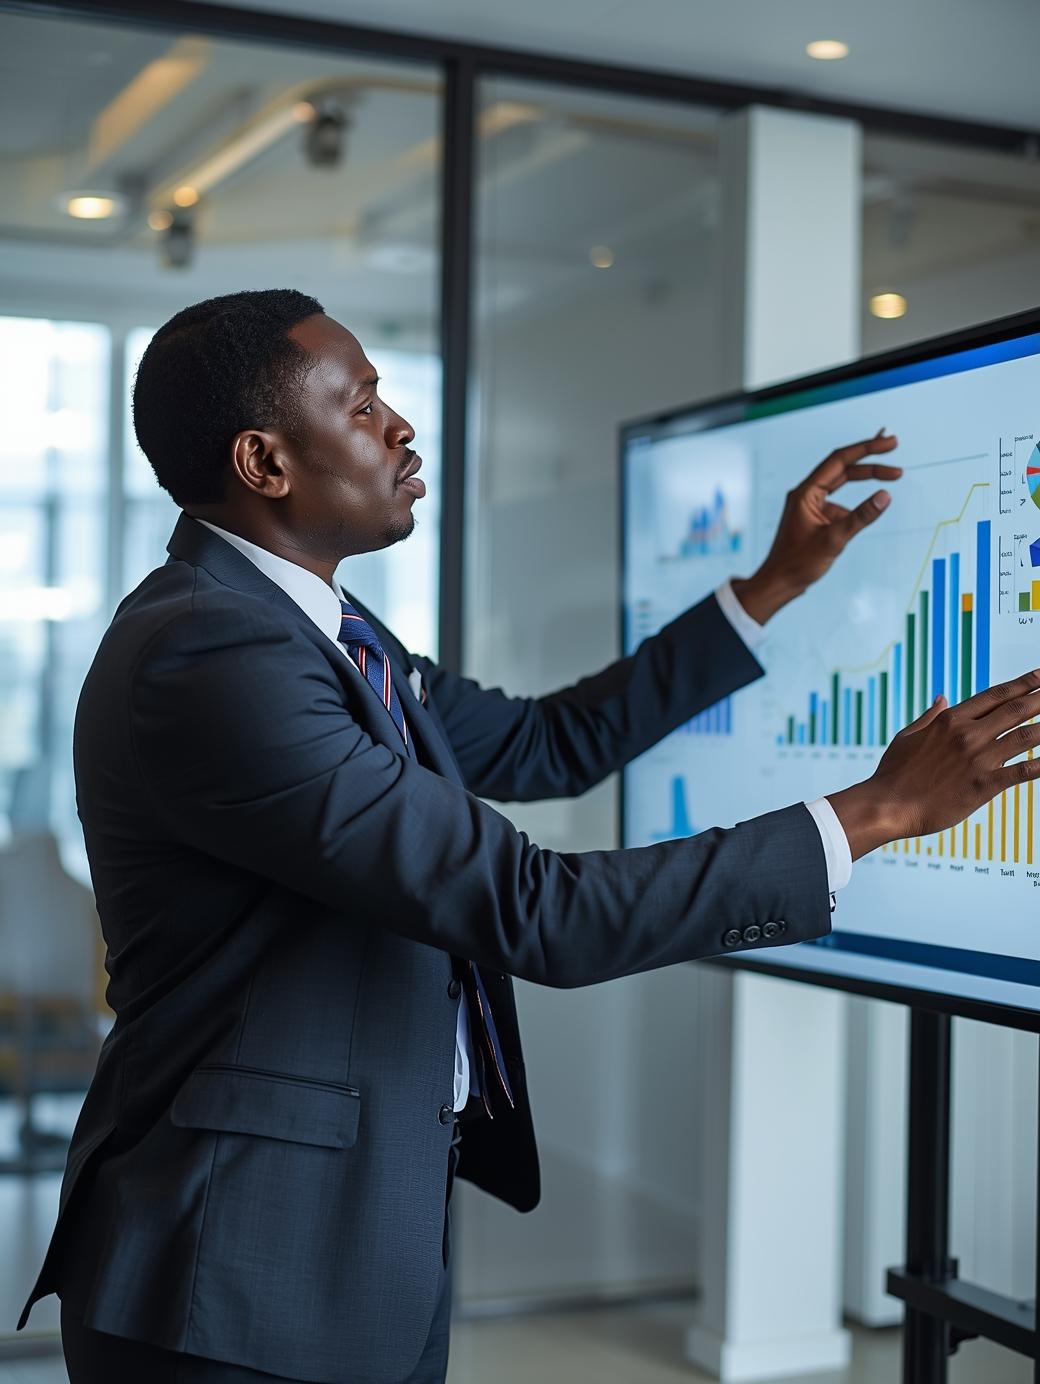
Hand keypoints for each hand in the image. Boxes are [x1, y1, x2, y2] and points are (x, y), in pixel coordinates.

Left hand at [731, 431, 902, 623]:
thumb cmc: (798, 563)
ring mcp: (810, 504)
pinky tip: (856, 523)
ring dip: (866, 478)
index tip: (890, 443)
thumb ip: (861, 517)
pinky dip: (854, 505)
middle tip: (895, 447)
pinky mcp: (814, 516)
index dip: (866, 448)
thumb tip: (885, 496)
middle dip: (870, 459)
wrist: (779, 582)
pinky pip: (838, 502)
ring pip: (841, 482)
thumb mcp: (834, 540)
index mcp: (805, 493)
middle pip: (842, 467)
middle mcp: (806, 493)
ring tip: (893, 477)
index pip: (839, 460)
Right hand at [826, 670, 1039, 858]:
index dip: (1022, 683)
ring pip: (1026, 736)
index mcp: (950, 720)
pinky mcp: (985, 785)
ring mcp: (978, 758)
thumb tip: (942, 698)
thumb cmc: (893, 772)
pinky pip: (1023, 771)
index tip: (1039, 674)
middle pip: (1016, 709)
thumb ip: (930, 716)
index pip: (995, 695)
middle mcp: (968, 734)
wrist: (887, 805)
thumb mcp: (908, 736)